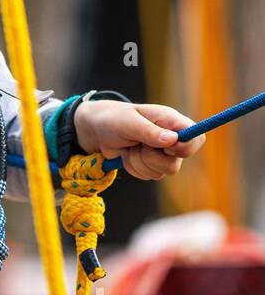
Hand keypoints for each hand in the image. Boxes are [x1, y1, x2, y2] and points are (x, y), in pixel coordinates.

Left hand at [73, 100, 205, 179]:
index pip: (197, 138)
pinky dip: (134, 167)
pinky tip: (127, 154)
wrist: (98, 130)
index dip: (185, 147)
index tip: (165, 147)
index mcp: (171, 122)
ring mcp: (163, 153)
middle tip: (137, 145)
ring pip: (161, 172)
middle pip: (176, 164)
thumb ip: (150, 131)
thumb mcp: (129, 122)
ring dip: (139, 162)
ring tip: (129, 147)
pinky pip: (148, 175)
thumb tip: (172, 139)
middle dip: (151, 159)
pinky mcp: (152, 164)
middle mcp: (171, 138)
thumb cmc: (114, 119)